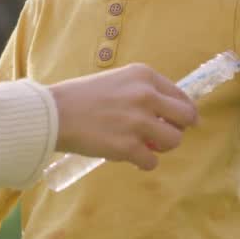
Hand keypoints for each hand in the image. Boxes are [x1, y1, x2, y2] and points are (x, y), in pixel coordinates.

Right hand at [48, 63, 198, 170]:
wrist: (54, 114)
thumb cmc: (81, 97)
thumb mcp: (117, 80)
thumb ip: (143, 92)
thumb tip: (170, 114)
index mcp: (144, 76)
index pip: (181, 96)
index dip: (183, 112)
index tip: (180, 122)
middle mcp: (146, 95)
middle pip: (186, 118)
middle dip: (178, 129)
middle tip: (163, 136)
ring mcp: (138, 122)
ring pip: (174, 141)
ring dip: (161, 147)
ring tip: (144, 146)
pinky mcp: (127, 146)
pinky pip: (152, 161)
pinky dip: (143, 162)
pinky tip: (129, 157)